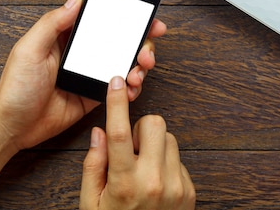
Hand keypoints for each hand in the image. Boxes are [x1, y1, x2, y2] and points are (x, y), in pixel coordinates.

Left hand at [0, 0, 166, 151]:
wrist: (12, 126)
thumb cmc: (14, 88)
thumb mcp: (30, 49)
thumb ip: (53, 23)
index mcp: (65, 36)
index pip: (100, 19)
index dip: (124, 15)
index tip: (144, 14)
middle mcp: (80, 53)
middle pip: (119, 40)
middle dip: (140, 41)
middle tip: (146, 48)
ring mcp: (89, 74)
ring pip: (123, 63)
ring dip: (138, 64)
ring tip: (139, 69)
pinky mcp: (93, 96)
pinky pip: (119, 89)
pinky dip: (131, 87)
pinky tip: (132, 87)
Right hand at [80, 76, 195, 209]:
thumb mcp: (90, 203)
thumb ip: (93, 165)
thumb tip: (99, 133)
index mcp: (124, 182)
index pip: (118, 131)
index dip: (116, 102)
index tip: (116, 81)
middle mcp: (154, 181)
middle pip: (154, 124)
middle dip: (140, 129)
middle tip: (130, 149)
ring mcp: (176, 186)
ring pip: (169, 137)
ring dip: (154, 145)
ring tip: (142, 168)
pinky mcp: (190, 191)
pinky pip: (178, 157)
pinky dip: (165, 162)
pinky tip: (154, 181)